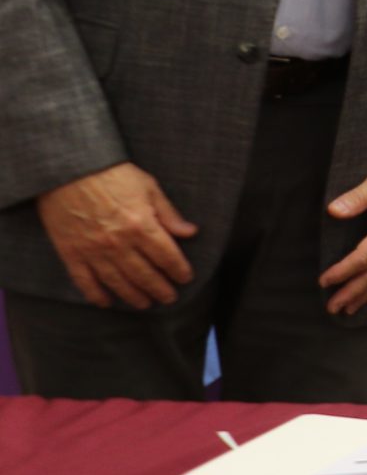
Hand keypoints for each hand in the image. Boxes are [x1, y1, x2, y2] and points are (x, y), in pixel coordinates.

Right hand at [36, 163, 198, 309]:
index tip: (185, 278)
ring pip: (118, 282)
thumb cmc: (113, 174)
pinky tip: (107, 303)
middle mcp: (118, 243)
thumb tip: (190, 232)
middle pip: (144, 274)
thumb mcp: (148, 187)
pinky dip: (96, 295)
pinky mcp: (71, 254)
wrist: (68, 171)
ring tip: (145, 304)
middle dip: (160, 288)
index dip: (178, 269)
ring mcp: (93, 251)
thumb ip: (169, 213)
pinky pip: (85, 282)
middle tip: (170, 298)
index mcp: (141, 225)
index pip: (166, 256)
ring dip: (134, 296)